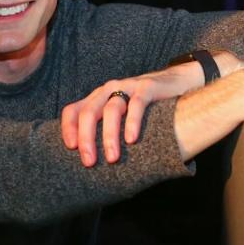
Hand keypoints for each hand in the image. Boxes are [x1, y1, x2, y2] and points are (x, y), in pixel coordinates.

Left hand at [61, 61, 207, 166]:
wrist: (176, 83)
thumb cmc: (145, 107)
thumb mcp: (121, 115)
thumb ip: (107, 129)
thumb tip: (92, 159)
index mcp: (97, 97)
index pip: (73, 110)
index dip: (68, 129)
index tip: (71, 149)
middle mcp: (108, 90)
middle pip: (89, 112)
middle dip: (86, 138)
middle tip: (89, 161)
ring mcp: (127, 86)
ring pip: (111, 109)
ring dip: (109, 136)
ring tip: (113, 158)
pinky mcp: (147, 87)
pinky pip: (137, 104)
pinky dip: (132, 122)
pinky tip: (132, 139)